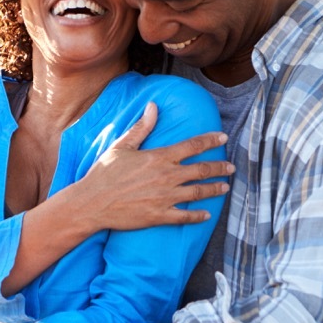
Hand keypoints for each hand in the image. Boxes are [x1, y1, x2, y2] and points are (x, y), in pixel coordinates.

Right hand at [58, 102, 232, 230]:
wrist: (91, 203)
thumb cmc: (104, 173)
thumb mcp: (122, 146)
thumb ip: (142, 127)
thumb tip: (154, 106)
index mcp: (159, 157)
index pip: (192, 146)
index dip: (210, 140)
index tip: (223, 138)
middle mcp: (166, 177)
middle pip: (201, 170)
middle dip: (219, 167)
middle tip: (231, 167)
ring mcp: (165, 198)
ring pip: (198, 193)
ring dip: (214, 189)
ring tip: (225, 187)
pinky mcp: (159, 216)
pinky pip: (185, 216)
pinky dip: (198, 216)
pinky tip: (207, 214)